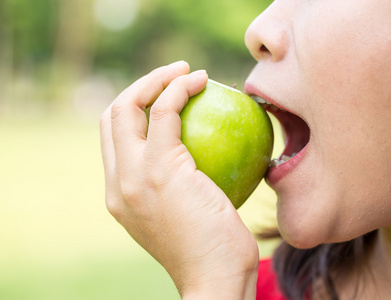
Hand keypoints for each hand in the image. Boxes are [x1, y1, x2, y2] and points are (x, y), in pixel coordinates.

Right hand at [100, 61, 258, 298]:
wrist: (214, 279)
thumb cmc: (213, 250)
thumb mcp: (187, 216)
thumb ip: (180, 187)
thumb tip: (200, 158)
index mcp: (120, 193)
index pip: (115, 138)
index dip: (134, 109)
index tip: (166, 97)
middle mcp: (117, 181)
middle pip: (112, 116)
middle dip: (138, 86)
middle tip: (172, 75)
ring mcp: (133, 174)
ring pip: (128, 106)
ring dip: (157, 79)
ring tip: (186, 72)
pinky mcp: (157, 167)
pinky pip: (164, 111)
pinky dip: (179, 89)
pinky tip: (202, 81)